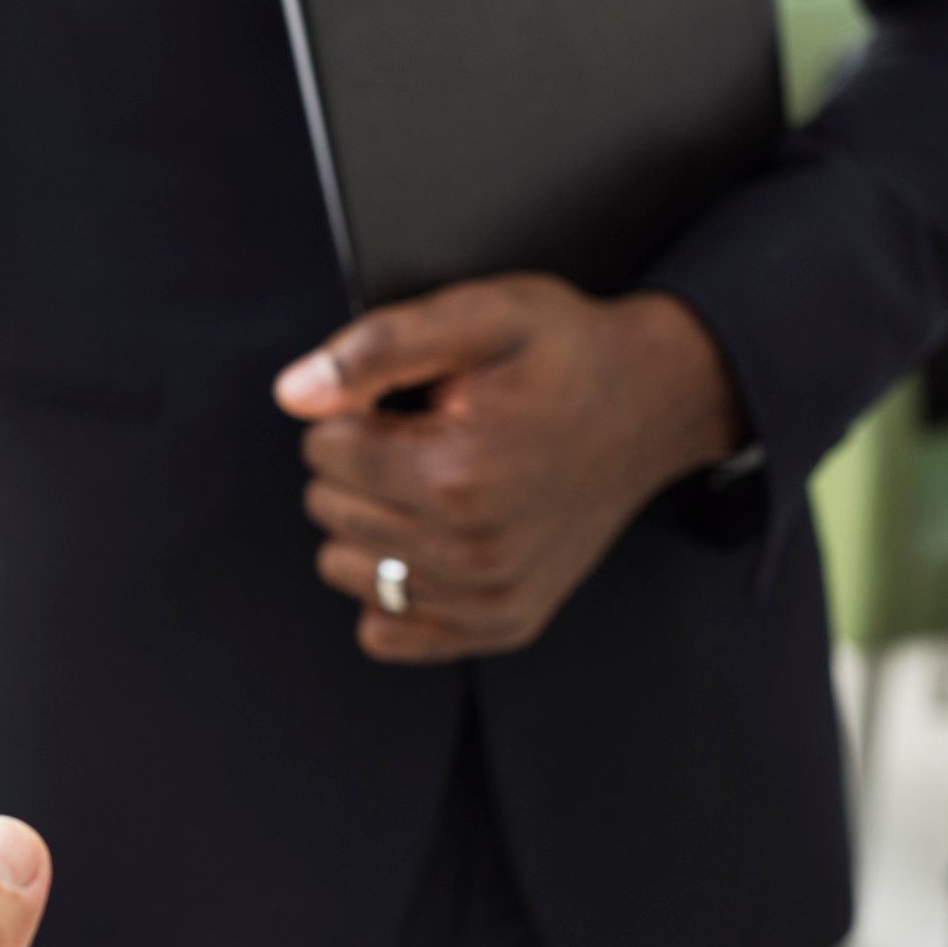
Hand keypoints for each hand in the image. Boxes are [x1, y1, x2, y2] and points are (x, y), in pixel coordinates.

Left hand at [274, 274, 744, 663]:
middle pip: (329, 509)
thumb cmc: (563, 355)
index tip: (408, 402)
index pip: (322, 451)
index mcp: (458, 475)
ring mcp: (490, 596)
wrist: (652, 400)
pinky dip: (392, 587)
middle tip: (428, 437)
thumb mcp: (476, 314)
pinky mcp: (503, 623)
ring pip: (346, 567)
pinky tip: (431, 538)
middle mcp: (473, 550)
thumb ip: (375, 348)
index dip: (353, 413)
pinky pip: (387, 631)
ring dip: (370, 523)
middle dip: (359, 466)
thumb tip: (295, 395)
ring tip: (434, 482)